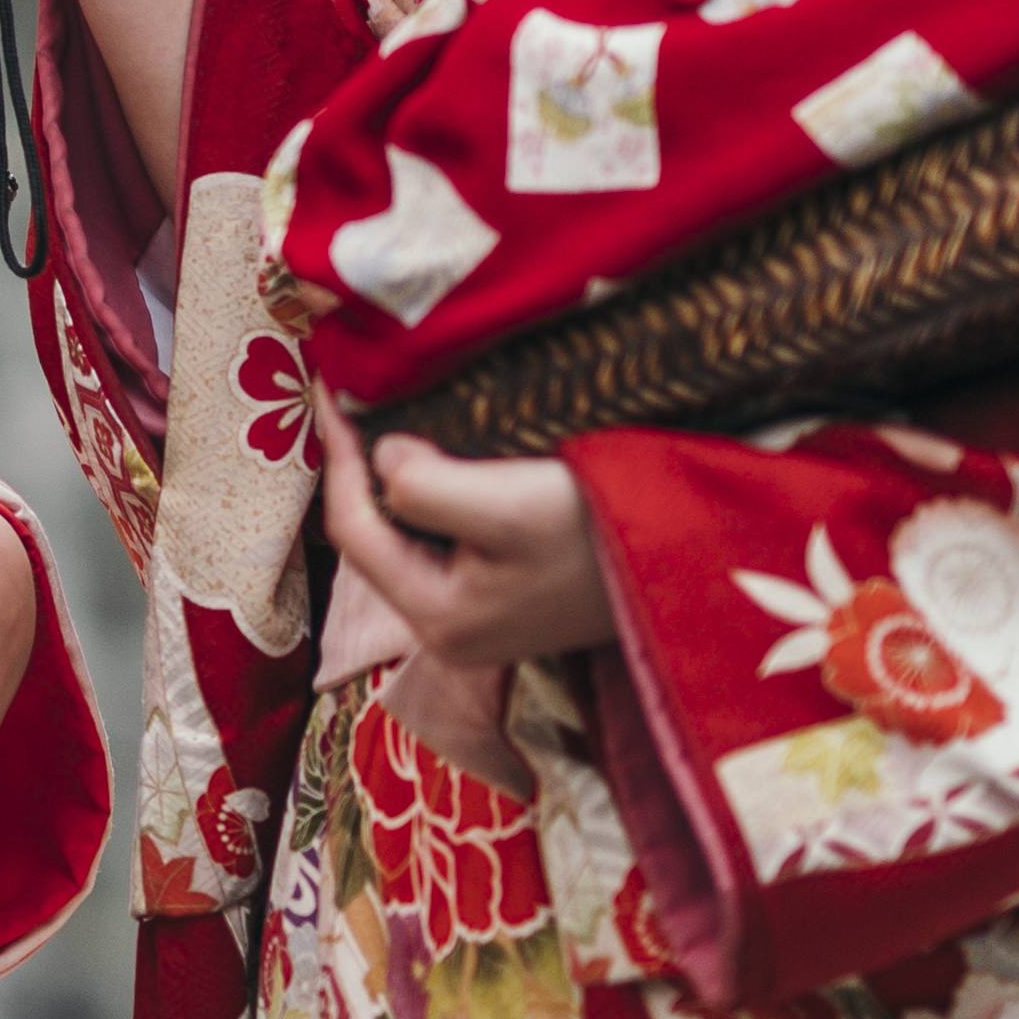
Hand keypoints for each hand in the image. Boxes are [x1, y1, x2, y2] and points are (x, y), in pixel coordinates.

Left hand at [314, 399, 613, 785]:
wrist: (690, 562)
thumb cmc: (599, 538)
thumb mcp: (507, 506)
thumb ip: (425, 487)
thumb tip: (384, 458)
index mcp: (438, 617)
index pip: (353, 530)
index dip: (336, 457)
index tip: (328, 390)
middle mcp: (449, 628)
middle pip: (373, 537)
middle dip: (357, 469)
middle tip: (347, 398)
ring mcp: (480, 614)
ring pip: (406, 534)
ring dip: (392, 478)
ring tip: (379, 415)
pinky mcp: (508, 592)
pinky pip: (443, 535)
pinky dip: (430, 489)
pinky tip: (433, 451)